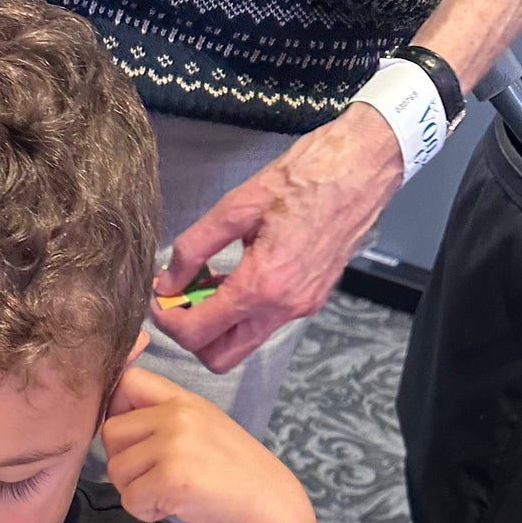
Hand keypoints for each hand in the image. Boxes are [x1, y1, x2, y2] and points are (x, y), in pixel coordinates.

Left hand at [102, 365, 320, 522]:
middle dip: (123, 462)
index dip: (115, 411)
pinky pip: (130, 499)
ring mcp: (175, 444)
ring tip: (169, 494)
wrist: (270, 507)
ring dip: (135, 490)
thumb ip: (165, 419)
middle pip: (110, 433)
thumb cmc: (234, 475)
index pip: (127, 381)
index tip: (133, 441)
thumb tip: (112, 424)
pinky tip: (175, 508)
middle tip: (153, 478)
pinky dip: (146, 512)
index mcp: (184, 399)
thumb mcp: (202, 429)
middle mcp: (178, 414)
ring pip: (115, 469)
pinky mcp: (172, 477)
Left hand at [151, 104, 403, 372]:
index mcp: (263, 285)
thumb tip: (166, 279)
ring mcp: (300, 307)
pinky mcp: (310, 300)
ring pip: (243, 343)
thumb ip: (194, 247)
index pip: (199, 333)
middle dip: (191, 336)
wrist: (363, 165)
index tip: (158, 297)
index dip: (168, 321)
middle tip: (179, 299)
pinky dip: (241, 312)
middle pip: (221, 357)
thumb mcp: (237, 205)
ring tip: (204, 282)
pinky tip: (233, 277)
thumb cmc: (306, 176)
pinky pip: (265, 324)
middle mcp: (284, 307)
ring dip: (216, 325)